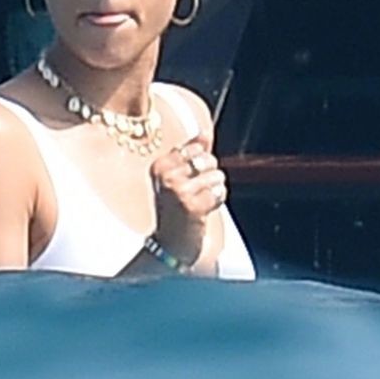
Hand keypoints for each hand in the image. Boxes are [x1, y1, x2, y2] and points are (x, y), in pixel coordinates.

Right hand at [150, 135, 226, 269]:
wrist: (169, 246)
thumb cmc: (175, 210)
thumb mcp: (177, 178)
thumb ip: (192, 153)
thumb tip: (205, 132)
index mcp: (160, 165)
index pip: (195, 148)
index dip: (202, 163)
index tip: (190, 180)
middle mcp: (166, 176)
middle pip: (208, 159)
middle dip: (210, 176)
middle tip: (197, 193)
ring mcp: (178, 191)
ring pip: (216, 176)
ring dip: (214, 191)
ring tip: (200, 203)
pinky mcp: (193, 206)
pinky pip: (219, 192)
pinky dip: (217, 201)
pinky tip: (205, 210)